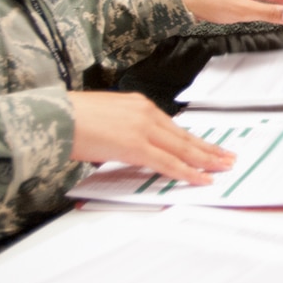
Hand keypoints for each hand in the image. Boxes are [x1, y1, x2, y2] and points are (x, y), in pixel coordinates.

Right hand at [69, 91, 233, 185]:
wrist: (55, 116)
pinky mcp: (136, 145)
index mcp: (138, 104)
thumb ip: (126, 130)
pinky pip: (168, 162)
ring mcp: (143, 128)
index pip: (174, 127)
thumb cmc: (71, 118)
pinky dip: (187, 172)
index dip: (194, 139)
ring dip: (206, 160)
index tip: (209, 146)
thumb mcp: (106, 118)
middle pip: (184, 136)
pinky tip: (201, 178)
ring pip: (182, 148)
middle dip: (209, 148)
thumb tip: (136, 148)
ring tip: (222, 167)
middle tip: (227, 157)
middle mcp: (146, 112)